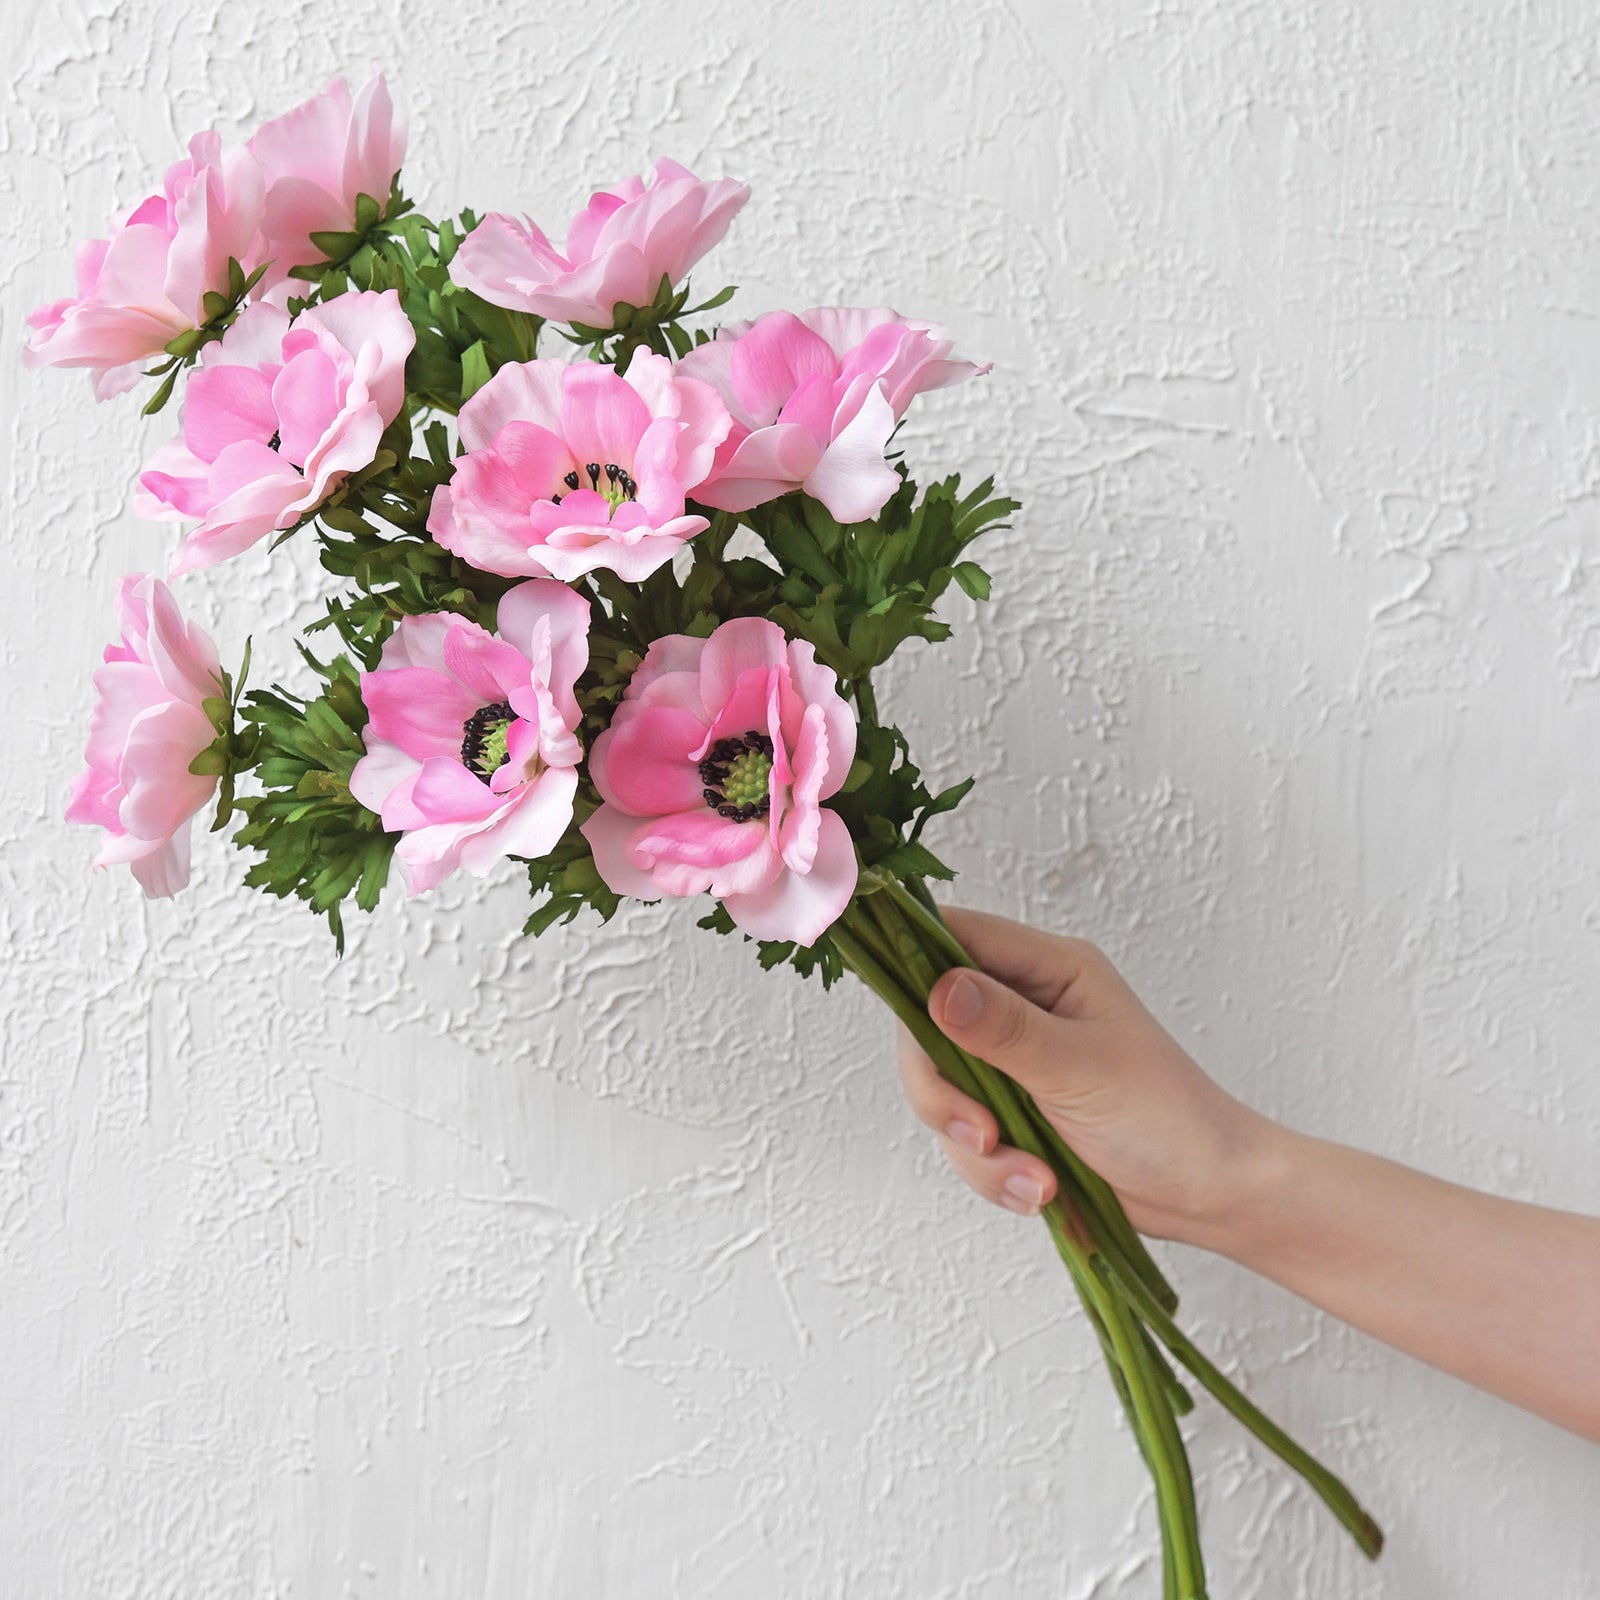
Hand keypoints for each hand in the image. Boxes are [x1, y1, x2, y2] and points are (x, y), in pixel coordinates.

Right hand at [897, 906, 1275, 1243]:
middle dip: (943, 1092)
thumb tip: (937, 990)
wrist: (1206, 1194)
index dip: (914, 962)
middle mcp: (1024, 1005)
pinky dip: (991, 1171)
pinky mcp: (1010, 1112)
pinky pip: (963, 1137)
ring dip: (974, 1146)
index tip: (901, 1012)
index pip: (957, 937)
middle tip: (980, 1135)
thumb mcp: (1081, 1068)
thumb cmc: (1167, 1117)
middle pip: (928, 1025)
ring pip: (942, 1089)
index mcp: (1050, 969)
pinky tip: (1037, 1190)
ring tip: (1033, 1179)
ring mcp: (1013, 1060)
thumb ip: (1005, 1029)